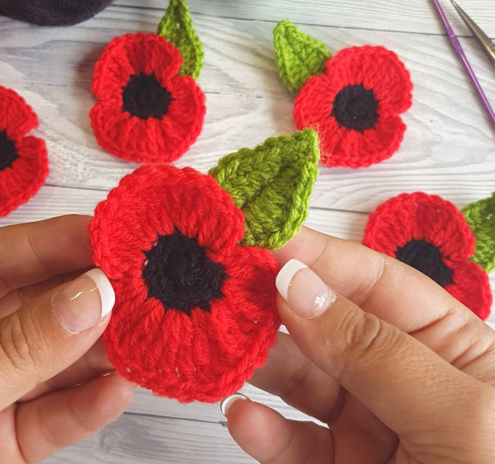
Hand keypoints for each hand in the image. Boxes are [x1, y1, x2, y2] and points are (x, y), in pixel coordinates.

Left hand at [0, 215, 133, 462]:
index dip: (52, 241)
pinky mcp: (10, 443)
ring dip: (104, 346)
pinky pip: (61, 416)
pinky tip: (119, 386)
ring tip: (145, 330)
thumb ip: (7, 350)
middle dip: (90, 291)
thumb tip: (89, 296)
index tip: (107, 234)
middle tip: (141, 280)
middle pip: (37, 302)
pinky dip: (94, 403)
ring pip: (59, 358)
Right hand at [224, 226, 494, 462]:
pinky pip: (292, 441)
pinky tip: (242, 417)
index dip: (315, 254)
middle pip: (324, 321)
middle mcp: (400, 374)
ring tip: (218, 343)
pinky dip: (263, 429)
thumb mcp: (460, 416)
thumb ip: (374, 348)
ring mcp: (367, 422)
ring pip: (299, 376)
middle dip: (274, 303)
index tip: (257, 238)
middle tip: (220, 287)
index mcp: (446, 343)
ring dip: (257, 360)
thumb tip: (297, 281)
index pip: (371, 280)